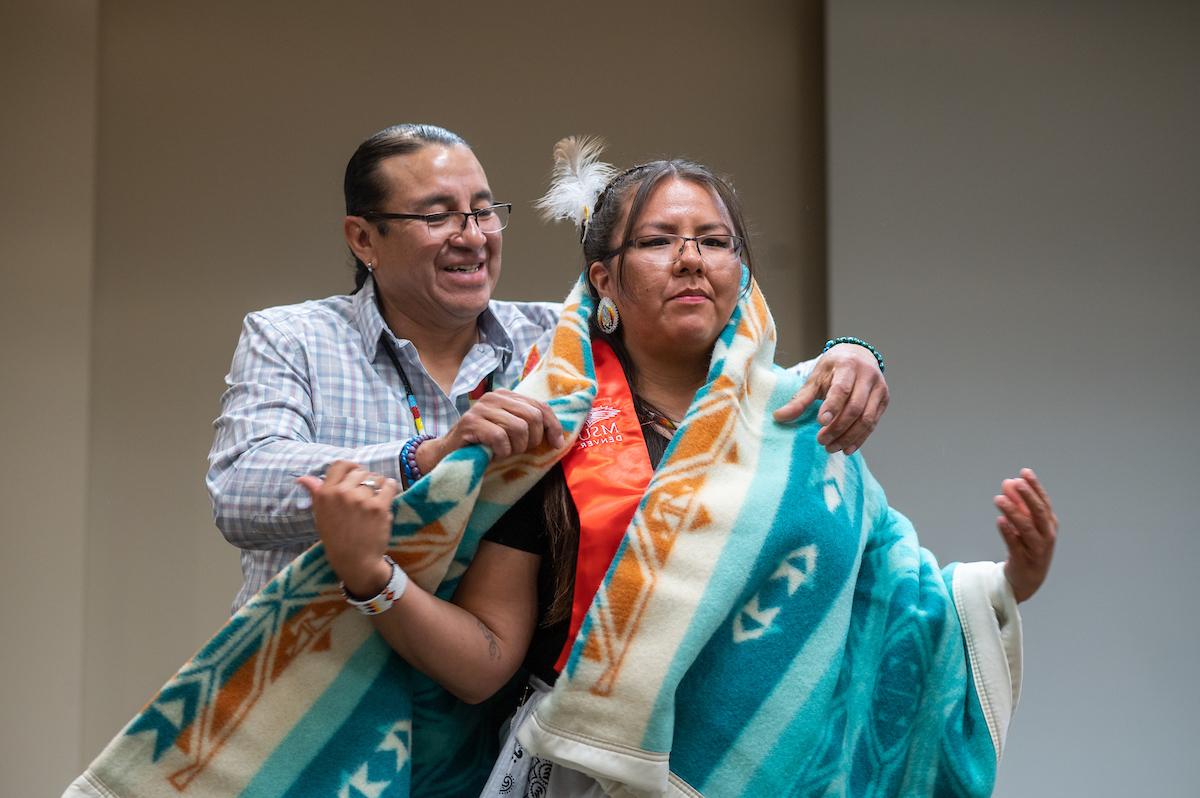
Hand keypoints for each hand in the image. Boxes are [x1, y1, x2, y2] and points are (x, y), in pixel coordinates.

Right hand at [297, 462, 398, 596]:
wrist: (354, 561)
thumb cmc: (336, 538)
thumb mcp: (320, 515)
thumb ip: (316, 493)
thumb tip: (303, 478)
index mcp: (326, 494)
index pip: (339, 465)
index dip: (350, 468)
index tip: (355, 475)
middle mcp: (342, 494)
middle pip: (359, 471)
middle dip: (364, 479)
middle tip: (366, 493)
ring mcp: (361, 499)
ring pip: (375, 478)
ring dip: (378, 485)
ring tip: (375, 498)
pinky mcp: (379, 507)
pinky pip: (389, 485)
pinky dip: (390, 488)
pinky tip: (387, 497)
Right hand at [415, 389, 564, 473]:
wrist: (447, 453)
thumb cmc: (483, 444)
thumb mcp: (508, 430)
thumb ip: (528, 424)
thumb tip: (559, 435)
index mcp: (507, 395)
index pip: (541, 406)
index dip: (553, 426)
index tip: (556, 444)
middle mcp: (494, 397)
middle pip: (533, 417)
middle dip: (532, 440)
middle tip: (520, 451)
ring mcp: (481, 408)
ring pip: (519, 428)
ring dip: (516, 448)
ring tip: (505, 453)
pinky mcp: (470, 422)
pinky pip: (500, 438)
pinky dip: (501, 452)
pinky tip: (494, 454)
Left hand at [773, 343, 889, 454]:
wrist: (858, 356)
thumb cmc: (833, 369)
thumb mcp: (815, 378)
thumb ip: (800, 399)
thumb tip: (778, 417)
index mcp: (848, 365)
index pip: (842, 389)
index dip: (832, 407)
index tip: (820, 423)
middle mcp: (867, 376)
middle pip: (855, 407)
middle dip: (838, 428)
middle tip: (821, 441)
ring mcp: (879, 388)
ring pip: (867, 418)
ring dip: (849, 437)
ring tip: (831, 448)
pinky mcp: (884, 400)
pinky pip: (873, 423)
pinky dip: (860, 438)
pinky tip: (846, 448)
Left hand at [995, 468, 1057, 602]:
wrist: (1025, 580)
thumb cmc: (1027, 547)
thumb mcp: (1024, 524)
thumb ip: (1017, 504)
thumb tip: (1008, 482)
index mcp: (1049, 525)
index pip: (1044, 502)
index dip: (1035, 487)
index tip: (1024, 472)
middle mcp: (1046, 536)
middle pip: (1038, 513)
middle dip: (1027, 496)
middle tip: (1014, 483)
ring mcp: (1037, 550)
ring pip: (1027, 529)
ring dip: (1013, 512)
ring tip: (999, 499)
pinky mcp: (1023, 562)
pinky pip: (1016, 546)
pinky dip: (1008, 533)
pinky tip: (1000, 520)